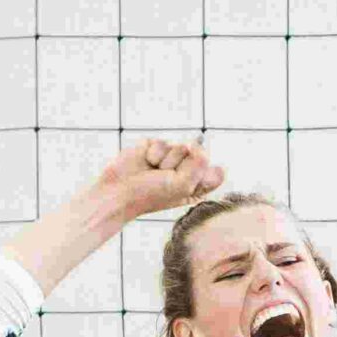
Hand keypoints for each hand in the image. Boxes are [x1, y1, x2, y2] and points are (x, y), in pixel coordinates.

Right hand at [92, 138, 224, 219]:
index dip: (200, 178)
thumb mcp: (184, 186)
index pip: (215, 172)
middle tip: (164, 179)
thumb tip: (197, 143)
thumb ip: (201, 164)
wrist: (120, 190)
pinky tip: (146, 162)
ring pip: (181, 146)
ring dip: (166, 161)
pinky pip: (164, 142)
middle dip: (181, 167)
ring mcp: (172, 156)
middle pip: (200, 155)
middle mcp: (188, 169)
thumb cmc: (152, 195)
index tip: (183, 189)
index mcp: (198, 185)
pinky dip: (154, 154)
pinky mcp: (157, 146)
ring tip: (153, 171)